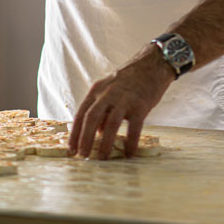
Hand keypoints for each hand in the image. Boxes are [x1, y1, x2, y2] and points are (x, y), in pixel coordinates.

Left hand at [69, 43, 173, 159]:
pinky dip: (130, 142)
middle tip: (83, 157)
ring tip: (102, 159)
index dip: (74, 133)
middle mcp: (108, 93)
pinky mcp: (140, 104)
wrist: (152, 65)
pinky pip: (134, 127)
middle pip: (91, 117)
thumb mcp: (109, 91)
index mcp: (97, 90)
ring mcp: (124, 98)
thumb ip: (102, 110)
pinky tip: (128, 154)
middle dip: (85, 139)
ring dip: (105, 143)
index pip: (81, 113)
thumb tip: (96, 133)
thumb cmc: (129, 81)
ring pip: (110, 123)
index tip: (71, 150)